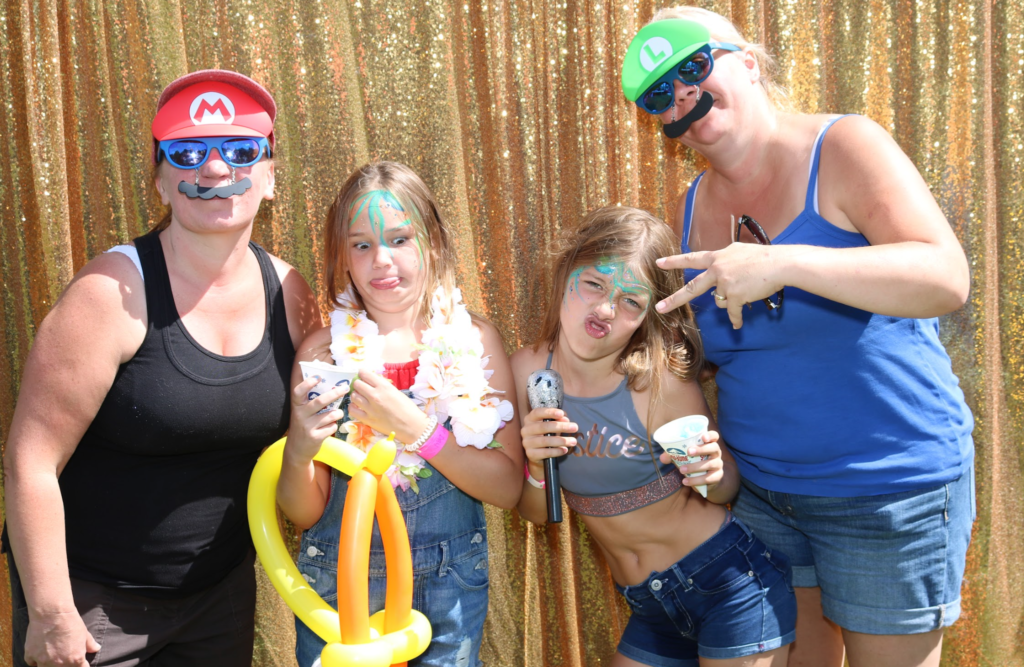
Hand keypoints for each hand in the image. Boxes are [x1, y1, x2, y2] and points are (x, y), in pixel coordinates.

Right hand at [23, 611, 100, 666]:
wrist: (52, 613)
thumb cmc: (70, 622)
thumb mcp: (85, 634)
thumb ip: (90, 645)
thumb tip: (96, 649)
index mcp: (75, 660)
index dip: (81, 665)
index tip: (80, 662)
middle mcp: (59, 664)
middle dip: (66, 666)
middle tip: (65, 659)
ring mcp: (43, 661)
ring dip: (49, 665)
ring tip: (52, 658)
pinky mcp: (31, 656)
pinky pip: (32, 664)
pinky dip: (35, 661)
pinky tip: (39, 655)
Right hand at [285, 376, 347, 464]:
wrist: (297, 450)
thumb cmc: (303, 426)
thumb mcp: (302, 413)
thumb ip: (310, 401)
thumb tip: (327, 384)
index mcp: (296, 406)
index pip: (298, 391)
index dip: (307, 383)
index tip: (318, 376)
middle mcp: (300, 415)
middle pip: (319, 401)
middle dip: (334, 393)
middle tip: (345, 388)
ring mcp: (307, 426)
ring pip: (330, 415)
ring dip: (337, 413)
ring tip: (337, 413)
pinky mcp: (315, 437)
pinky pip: (331, 427)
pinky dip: (334, 426)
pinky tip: (330, 427)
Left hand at [348, 370, 428, 444]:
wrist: (412, 426)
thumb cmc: (408, 408)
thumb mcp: (395, 391)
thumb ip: (382, 386)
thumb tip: (372, 382)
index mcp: (384, 386)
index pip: (364, 374)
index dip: (362, 374)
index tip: (363, 376)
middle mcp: (375, 395)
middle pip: (357, 384)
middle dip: (358, 385)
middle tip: (362, 388)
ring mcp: (370, 408)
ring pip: (353, 396)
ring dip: (355, 395)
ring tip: (360, 398)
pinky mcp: (367, 419)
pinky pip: (352, 410)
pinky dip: (353, 407)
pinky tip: (358, 407)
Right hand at [520, 407, 576, 475]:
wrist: (538, 454)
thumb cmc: (546, 435)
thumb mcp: (552, 426)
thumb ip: (558, 420)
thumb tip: (565, 419)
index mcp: (530, 419)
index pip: (537, 412)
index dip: (549, 412)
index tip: (562, 413)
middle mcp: (526, 430)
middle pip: (544, 427)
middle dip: (561, 427)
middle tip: (575, 427)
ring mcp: (527, 442)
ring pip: (545, 441)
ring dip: (561, 440)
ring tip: (573, 441)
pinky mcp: (530, 454)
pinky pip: (545, 452)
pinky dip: (556, 451)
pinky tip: (565, 450)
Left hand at [655, 244, 788, 328]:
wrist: (780, 264)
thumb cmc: (764, 258)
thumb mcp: (739, 252)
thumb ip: (725, 259)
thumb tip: (718, 264)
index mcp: (718, 257)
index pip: (692, 259)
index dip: (675, 261)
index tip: (659, 263)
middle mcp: (717, 269)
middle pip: (692, 287)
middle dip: (674, 299)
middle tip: (659, 307)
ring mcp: (725, 283)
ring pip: (718, 301)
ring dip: (730, 301)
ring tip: (746, 291)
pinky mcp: (734, 296)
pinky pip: (731, 313)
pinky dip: (735, 319)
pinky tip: (737, 325)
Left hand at [659, 430, 724, 488]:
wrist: (704, 480)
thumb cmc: (693, 462)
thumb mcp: (683, 457)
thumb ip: (673, 455)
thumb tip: (663, 458)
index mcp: (709, 444)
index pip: (714, 436)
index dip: (710, 435)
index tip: (703, 437)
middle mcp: (716, 453)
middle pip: (714, 448)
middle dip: (702, 449)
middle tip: (689, 452)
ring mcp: (718, 464)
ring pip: (710, 464)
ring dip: (695, 467)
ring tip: (681, 470)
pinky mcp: (717, 476)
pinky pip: (709, 478)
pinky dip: (696, 480)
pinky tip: (685, 481)